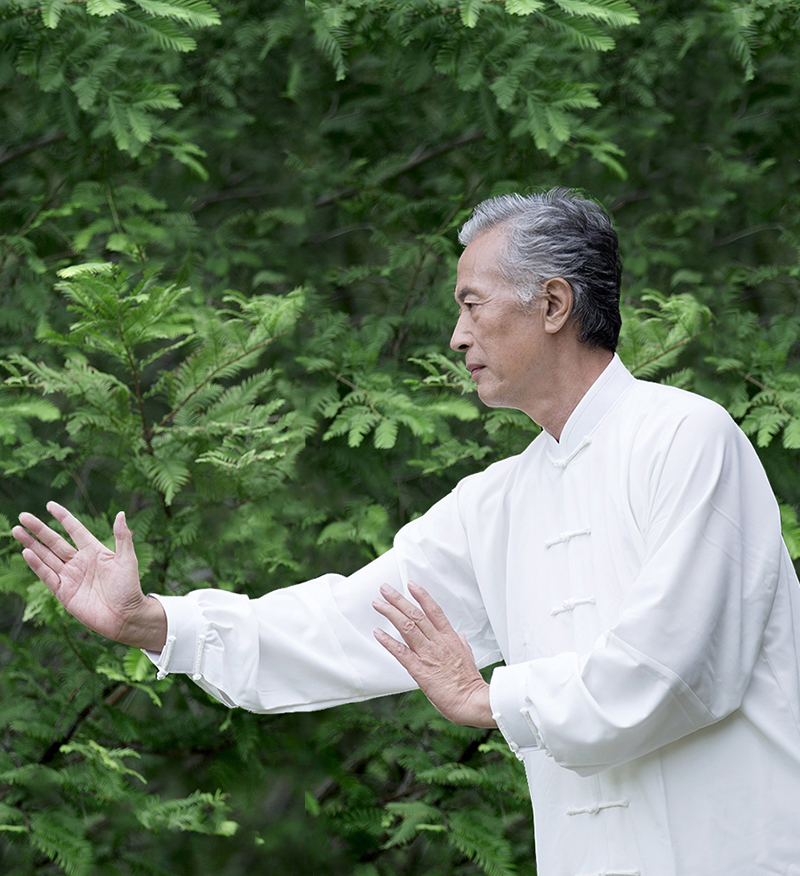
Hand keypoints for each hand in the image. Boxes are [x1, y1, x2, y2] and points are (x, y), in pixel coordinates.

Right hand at [12, 501, 166, 651]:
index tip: (50, 505)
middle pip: (55, 542)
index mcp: (95, 551)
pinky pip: (47, 576)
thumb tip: (121, 513)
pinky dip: (37, 565)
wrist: (126, 617)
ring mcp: (70, 577)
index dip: (63, 517)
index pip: (75, 530)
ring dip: (32, 544)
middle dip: (39, 529)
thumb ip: (122, 538)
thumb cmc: (130, 588)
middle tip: (23, 516)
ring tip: (17, 531)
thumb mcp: (127, 560)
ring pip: (47, 557)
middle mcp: (80, 562)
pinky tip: (27, 552)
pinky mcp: (64, 593)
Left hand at [372, 582, 495, 728]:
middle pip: (416, 615)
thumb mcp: (469, 657)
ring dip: (390, 613)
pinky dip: (388, 641)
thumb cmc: (470, 682)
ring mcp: (428, 654)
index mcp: (450, 638)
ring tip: (378, 603)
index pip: (434, 611)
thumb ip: (462, 644)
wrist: (472, 702)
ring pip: (407, 627)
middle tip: (385, 589)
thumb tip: (461, 635)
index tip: (411, 585)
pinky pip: (400, 652)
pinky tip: (378, 632)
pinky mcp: (419, 670)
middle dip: (398, 600)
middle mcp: (438, 642)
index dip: (421, 596)